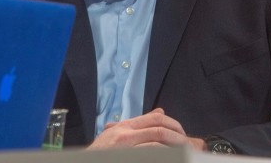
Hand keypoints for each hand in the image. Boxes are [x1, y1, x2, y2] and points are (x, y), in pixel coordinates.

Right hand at [87, 108, 205, 149]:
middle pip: (159, 129)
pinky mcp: (127, 158)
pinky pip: (151, 156)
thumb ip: (137, 125)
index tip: (181, 131)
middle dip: (177, 136)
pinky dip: (164, 156)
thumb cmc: (100, 153)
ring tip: (184, 152)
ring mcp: (126, 149)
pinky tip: (171, 157)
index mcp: (125, 127)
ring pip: (157, 144)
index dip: (172, 123)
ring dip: (174, 148)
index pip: (154, 118)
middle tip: (187, 143)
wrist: (84, 162)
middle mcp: (126, 135)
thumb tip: (160, 112)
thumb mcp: (116, 134)